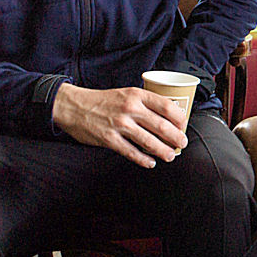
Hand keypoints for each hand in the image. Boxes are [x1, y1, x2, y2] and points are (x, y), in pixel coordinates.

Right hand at [52, 83, 188, 167]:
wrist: (73, 106)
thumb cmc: (103, 101)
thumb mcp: (126, 94)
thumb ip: (145, 103)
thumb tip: (169, 118)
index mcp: (136, 95)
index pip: (167, 106)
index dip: (180, 118)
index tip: (184, 126)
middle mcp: (130, 109)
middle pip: (162, 126)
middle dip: (176, 138)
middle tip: (182, 144)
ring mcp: (119, 124)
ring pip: (149, 141)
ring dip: (164, 151)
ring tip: (170, 156)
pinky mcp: (109, 139)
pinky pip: (131, 152)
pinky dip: (144, 160)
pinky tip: (151, 162)